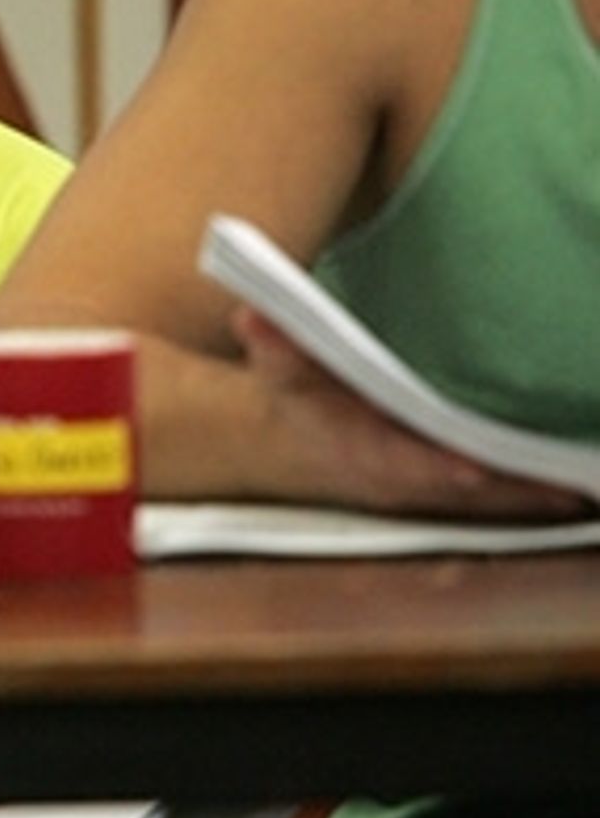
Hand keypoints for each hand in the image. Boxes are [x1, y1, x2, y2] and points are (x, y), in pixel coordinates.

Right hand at [235, 308, 591, 520]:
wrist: (302, 438)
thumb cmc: (298, 394)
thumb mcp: (279, 364)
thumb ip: (272, 341)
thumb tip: (251, 316)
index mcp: (357, 449)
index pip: (398, 462)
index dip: (432, 466)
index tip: (468, 468)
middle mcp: (402, 478)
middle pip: (462, 492)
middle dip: (509, 490)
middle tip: (563, 484)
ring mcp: (434, 487)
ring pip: (492, 500)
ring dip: (538, 495)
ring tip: (584, 486)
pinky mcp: (460, 484)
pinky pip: (507, 495)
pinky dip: (543, 493)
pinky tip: (582, 487)